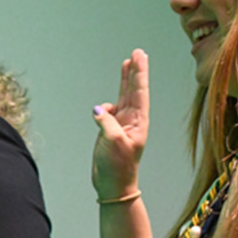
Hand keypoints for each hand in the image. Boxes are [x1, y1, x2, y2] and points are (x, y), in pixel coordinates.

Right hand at [92, 49, 148, 199]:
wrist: (113, 185)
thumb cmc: (118, 167)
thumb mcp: (113, 142)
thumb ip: (107, 122)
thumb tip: (99, 109)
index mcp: (138, 122)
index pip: (139, 92)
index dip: (139, 73)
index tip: (139, 56)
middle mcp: (133, 120)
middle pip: (134, 90)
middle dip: (135, 71)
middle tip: (137, 52)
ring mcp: (122, 124)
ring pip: (124, 96)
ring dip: (125, 80)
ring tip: (126, 64)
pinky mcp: (111, 130)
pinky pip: (108, 111)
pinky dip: (105, 105)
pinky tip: (101, 108)